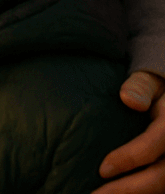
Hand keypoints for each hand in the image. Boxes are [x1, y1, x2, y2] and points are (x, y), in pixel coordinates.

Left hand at [95, 72, 164, 192]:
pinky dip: (138, 193)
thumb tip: (128, 99)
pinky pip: (158, 187)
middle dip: (129, 189)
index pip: (154, 146)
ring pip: (161, 188)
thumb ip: (140, 86)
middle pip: (160, 177)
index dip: (130, 159)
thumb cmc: (156, 90)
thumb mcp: (151, 81)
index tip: (103, 169)